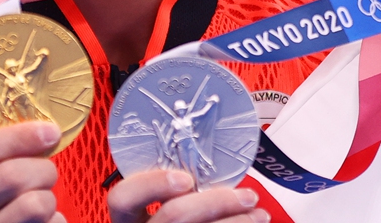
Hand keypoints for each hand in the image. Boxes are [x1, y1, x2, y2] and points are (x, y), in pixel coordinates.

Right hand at [0, 121, 63, 222]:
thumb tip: (42, 131)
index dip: (21, 137)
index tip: (50, 132)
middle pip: (11, 176)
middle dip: (43, 168)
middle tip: (47, 172)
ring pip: (34, 205)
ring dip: (49, 198)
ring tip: (40, 201)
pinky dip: (54, 221)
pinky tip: (40, 222)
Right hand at [108, 170, 267, 222]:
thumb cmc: (174, 215)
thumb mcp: (160, 204)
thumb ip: (172, 190)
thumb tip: (212, 162)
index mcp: (128, 218)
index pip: (121, 198)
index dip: (151, 185)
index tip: (185, 177)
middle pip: (171, 217)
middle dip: (214, 203)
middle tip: (246, 195)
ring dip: (237, 222)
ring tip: (258, 213)